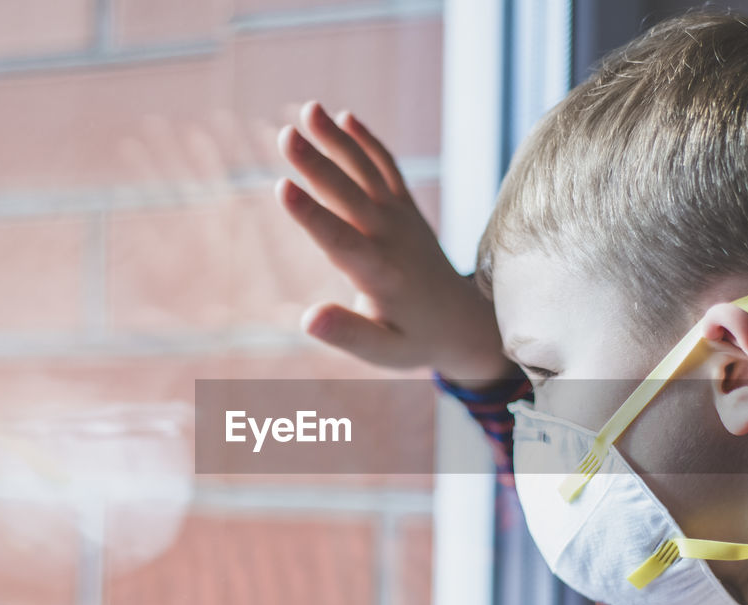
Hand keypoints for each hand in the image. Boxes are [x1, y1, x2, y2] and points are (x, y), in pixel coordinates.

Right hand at [275, 100, 520, 387]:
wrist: (463, 321)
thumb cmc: (414, 340)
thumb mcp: (382, 352)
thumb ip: (347, 333)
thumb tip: (308, 318)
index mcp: (379, 275)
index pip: (340, 241)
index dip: (311, 215)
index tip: (283, 187)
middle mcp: (390, 239)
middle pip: (348, 196)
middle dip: (316, 164)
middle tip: (286, 134)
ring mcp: (401, 218)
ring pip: (366, 172)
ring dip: (338, 140)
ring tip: (309, 109)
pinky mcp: (406, 209)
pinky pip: (386, 169)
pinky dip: (367, 143)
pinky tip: (344, 118)